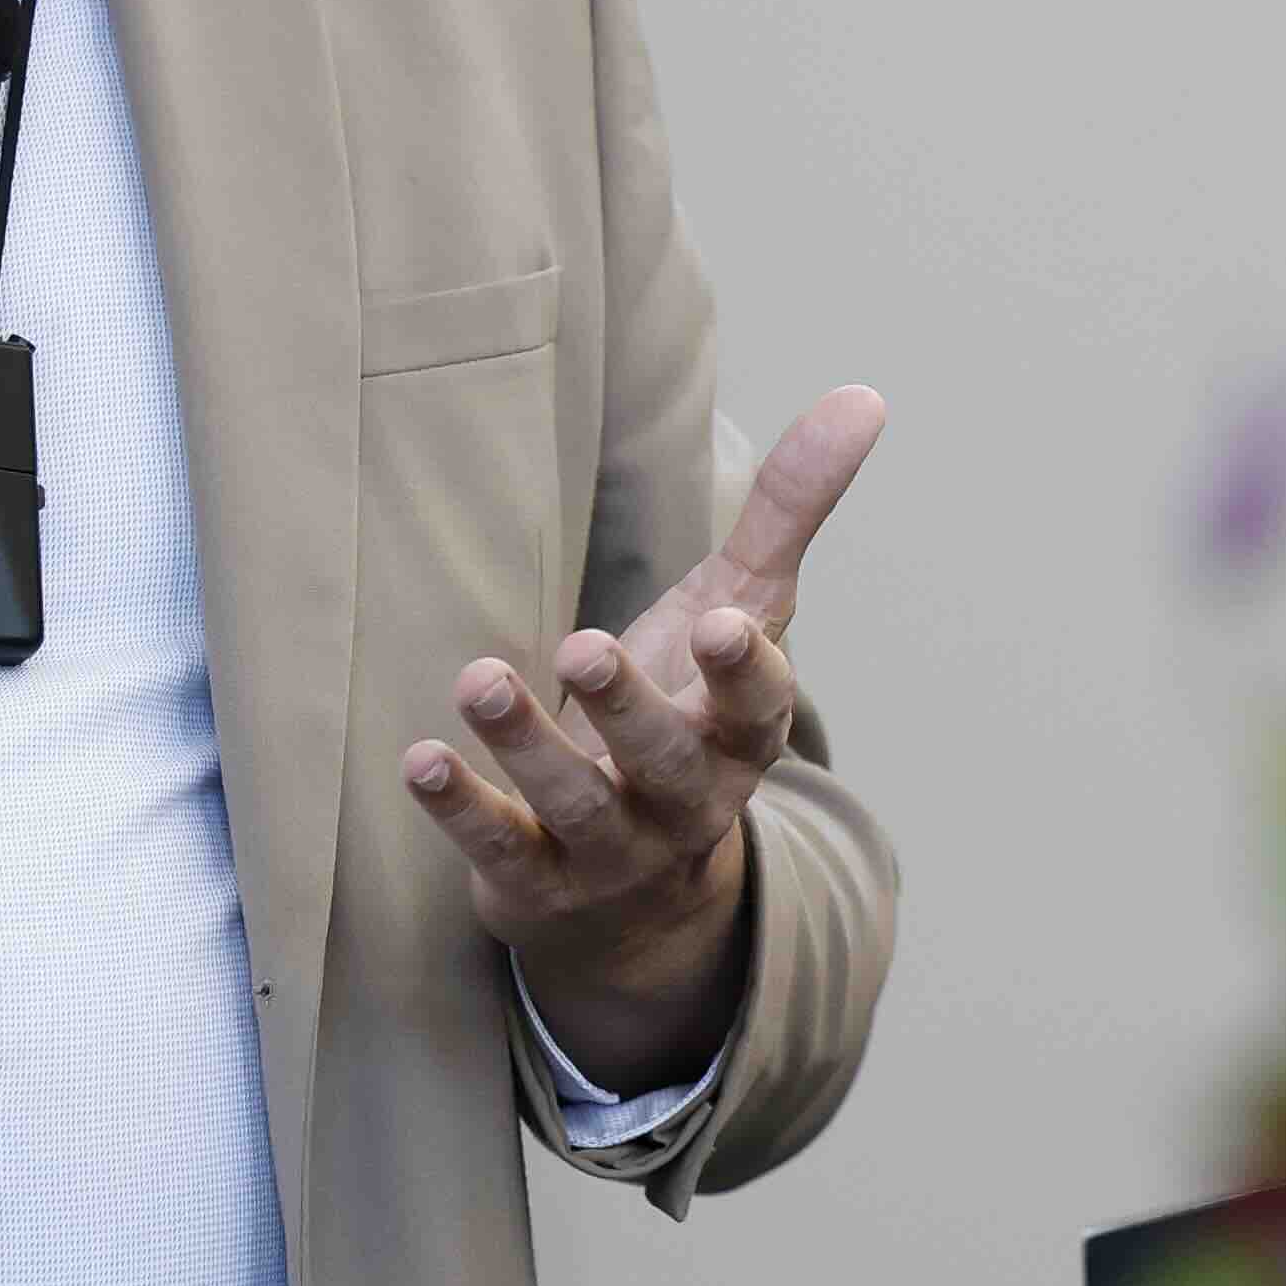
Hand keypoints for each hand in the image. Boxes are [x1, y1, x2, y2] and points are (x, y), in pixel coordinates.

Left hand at [403, 386, 884, 1093]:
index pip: (759, 709)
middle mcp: (686, 799)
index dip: (744, 672)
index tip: (721, 626)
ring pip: (576, 805)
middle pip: (664, 760)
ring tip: (479, 680)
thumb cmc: (687, 711)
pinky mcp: (538, 883)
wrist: (635, 892)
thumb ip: (788, 511)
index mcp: (740, 734)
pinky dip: (462, 809)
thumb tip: (865, 394)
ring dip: (529, 746)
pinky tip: (421, 757)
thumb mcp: (736, 611)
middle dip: (628, 707)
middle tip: (584, 645)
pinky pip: (501, 850)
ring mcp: (611, 849)